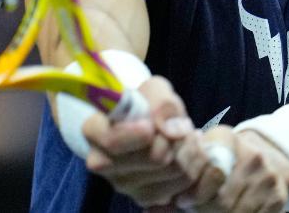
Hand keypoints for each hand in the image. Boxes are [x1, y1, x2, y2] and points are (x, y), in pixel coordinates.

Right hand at [81, 76, 199, 207]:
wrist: (148, 122)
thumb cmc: (145, 103)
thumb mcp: (154, 90)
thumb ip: (162, 103)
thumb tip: (172, 131)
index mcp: (95, 132)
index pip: (112, 141)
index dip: (135, 134)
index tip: (150, 125)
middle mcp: (103, 163)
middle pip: (154, 157)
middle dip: (177, 138)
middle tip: (182, 125)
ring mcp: (124, 185)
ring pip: (174, 171)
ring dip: (189, 150)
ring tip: (186, 136)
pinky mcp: (145, 198)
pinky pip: (183, 186)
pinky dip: (193, 167)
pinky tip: (188, 154)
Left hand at [176, 125, 288, 212]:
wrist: (263, 160)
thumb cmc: (221, 159)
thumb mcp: (204, 152)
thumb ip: (185, 167)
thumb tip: (157, 200)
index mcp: (228, 138)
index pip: (211, 172)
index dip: (194, 193)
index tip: (182, 201)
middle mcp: (253, 155)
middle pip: (222, 199)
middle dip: (203, 209)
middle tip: (193, 210)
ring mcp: (268, 176)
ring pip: (236, 212)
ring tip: (209, 211)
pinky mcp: (279, 196)